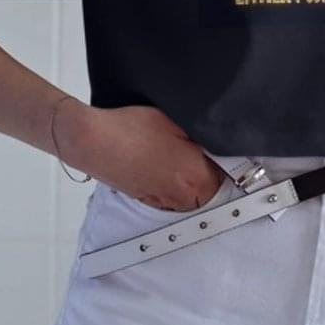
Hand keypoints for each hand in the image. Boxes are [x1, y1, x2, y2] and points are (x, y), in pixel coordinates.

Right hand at [66, 102, 228, 210]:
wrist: (91, 141)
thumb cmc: (129, 129)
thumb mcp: (176, 122)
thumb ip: (203, 136)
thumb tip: (219, 143)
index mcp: (196, 177)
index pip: (232, 177)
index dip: (232, 163)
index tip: (232, 155)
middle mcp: (183, 197)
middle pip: (214, 189)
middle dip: (213, 172)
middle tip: (202, 152)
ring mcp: (165, 202)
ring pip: (194, 195)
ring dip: (193, 180)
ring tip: (178, 157)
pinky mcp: (149, 201)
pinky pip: (174, 197)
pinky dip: (175, 184)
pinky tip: (164, 165)